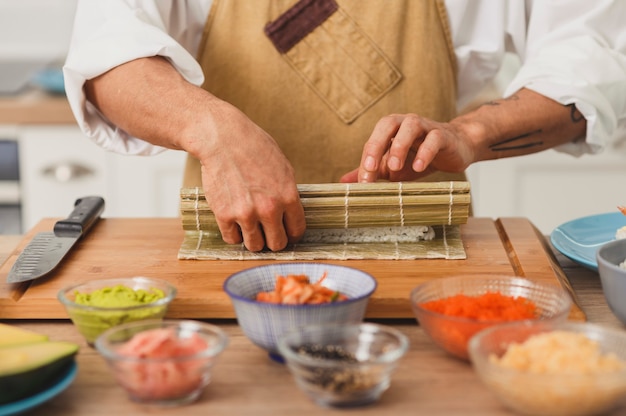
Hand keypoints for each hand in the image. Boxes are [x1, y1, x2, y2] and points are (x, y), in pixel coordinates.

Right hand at [196, 103, 305, 251]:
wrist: (222, 138)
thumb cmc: (253, 147)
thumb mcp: (283, 168)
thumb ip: (288, 194)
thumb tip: (290, 215)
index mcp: (288, 196)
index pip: (297, 230)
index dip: (291, 233)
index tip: (285, 231)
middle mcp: (269, 209)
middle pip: (277, 244)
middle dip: (273, 239)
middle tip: (267, 232)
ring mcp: (246, 214)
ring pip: (255, 246)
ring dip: (253, 238)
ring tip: (249, 226)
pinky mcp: (224, 215)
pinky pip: (232, 239)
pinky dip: (233, 233)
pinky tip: (234, 221)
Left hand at [340, 114, 474, 182]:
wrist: (455, 150)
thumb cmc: (419, 157)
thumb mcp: (392, 167)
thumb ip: (371, 172)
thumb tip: (344, 182)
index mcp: (391, 130)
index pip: (373, 141)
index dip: (367, 160)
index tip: (363, 182)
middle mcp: (405, 123)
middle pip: (388, 123)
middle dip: (377, 144)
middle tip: (372, 168)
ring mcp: (426, 127)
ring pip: (411, 126)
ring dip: (400, 145)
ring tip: (394, 167)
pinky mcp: (443, 135)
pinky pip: (434, 139)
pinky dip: (426, 152)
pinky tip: (419, 168)